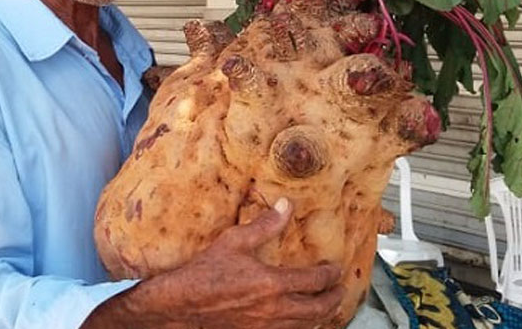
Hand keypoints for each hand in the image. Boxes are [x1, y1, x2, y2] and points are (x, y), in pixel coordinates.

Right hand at [83, 198, 344, 328]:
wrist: (180, 306)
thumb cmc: (204, 273)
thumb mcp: (234, 241)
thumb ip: (265, 225)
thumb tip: (286, 205)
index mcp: (273, 284)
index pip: (315, 281)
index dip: (331, 274)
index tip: (336, 267)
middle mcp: (275, 310)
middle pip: (319, 309)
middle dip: (335, 299)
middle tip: (341, 289)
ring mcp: (266, 326)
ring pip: (306, 325)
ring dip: (322, 315)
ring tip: (327, 306)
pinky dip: (301, 325)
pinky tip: (299, 319)